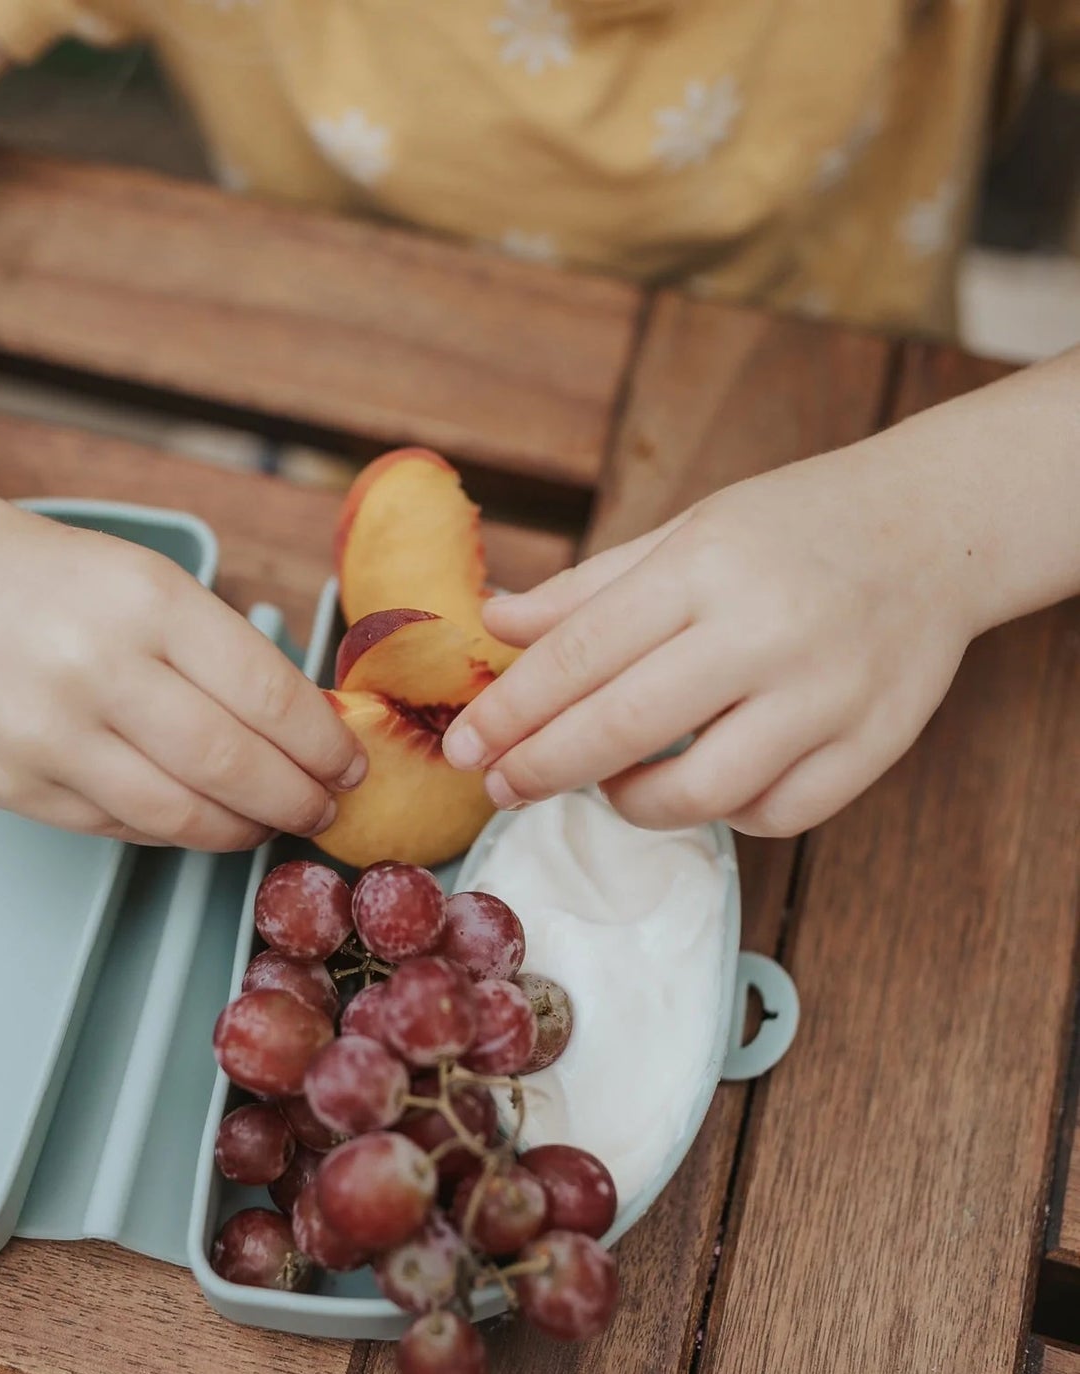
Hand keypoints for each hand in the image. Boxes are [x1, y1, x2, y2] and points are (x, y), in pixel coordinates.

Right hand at [0, 501, 364, 847]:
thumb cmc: (49, 581)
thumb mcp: (146, 582)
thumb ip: (221, 653)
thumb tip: (308, 731)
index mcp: (147, 602)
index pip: (268, 694)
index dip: (323, 744)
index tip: (350, 764)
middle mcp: (96, 669)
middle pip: (233, 766)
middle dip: (298, 799)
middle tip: (324, 808)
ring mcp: (47, 735)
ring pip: (180, 816)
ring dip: (243, 830)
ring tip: (269, 822)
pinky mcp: (12, 786)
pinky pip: (121, 830)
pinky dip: (177, 831)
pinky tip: (200, 818)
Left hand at [442, 443, 977, 836]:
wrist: (937, 527)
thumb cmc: (792, 528)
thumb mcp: (685, 533)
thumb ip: (587, 589)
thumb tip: (493, 623)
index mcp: (706, 567)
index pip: (581, 653)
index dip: (512, 710)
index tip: (466, 745)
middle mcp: (767, 631)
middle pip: (624, 728)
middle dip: (543, 768)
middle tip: (500, 786)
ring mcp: (828, 694)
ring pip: (701, 793)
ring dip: (631, 802)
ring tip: (608, 782)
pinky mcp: (875, 744)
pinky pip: (776, 814)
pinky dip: (723, 813)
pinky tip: (701, 785)